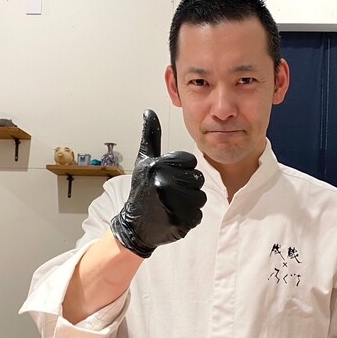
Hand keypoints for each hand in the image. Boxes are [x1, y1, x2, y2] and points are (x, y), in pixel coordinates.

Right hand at [110, 109, 205, 257]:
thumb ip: (151, 136)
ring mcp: (173, 204)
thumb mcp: (144, 160)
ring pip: (201, 196)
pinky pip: (199, 214)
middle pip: (198, 178)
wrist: (136, 225)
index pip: (190, 160)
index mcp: (158, 166)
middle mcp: (164, 183)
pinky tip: (174, 215)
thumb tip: (149, 112)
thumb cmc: (141, 190)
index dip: (182, 169)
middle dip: (188, 185)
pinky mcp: (180, 221)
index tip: (168, 177)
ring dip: (191, 202)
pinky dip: (190, 217)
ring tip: (172, 204)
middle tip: (170, 192)